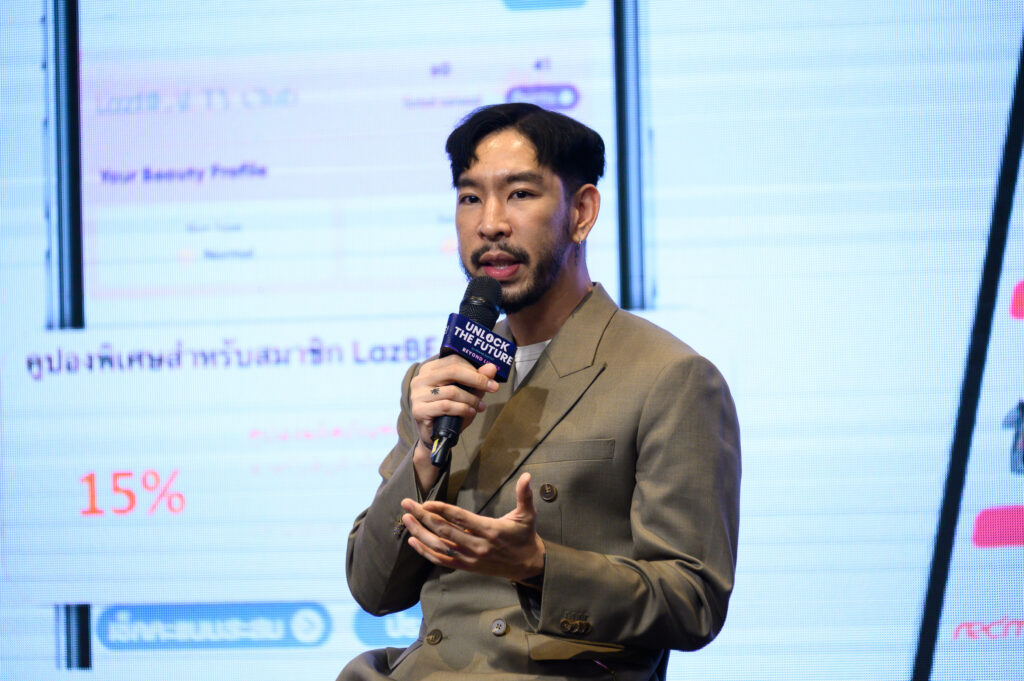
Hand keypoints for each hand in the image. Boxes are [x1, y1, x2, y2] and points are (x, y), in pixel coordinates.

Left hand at [400, 472, 545, 581]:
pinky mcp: (467, 567)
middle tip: (406, 504)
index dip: (441, 510)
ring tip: (406, 520)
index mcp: (490, 530)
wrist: (528, 566)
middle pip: (444, 531)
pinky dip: (426, 552)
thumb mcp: (528, 515)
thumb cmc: (525, 537)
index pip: (460, 519)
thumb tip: (527, 476)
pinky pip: (442, 560)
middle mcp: (477, 546)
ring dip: (420, 533)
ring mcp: (470, 558)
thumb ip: (524, 495)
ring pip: (439, 546)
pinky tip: (413, 541)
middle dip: (423, 517)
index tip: (426, 502)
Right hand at [409, 357, 498, 490]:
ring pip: (452, 391)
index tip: (491, 379)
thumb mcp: (467, 394)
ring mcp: (417, 394)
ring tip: (480, 406)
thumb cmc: (451, 413)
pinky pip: (446, 406)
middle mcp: (420, 379)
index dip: (475, 369)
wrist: (436, 438)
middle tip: (493, 388)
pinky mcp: (418, 410)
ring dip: (471, 399)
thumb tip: (491, 368)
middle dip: (477, 380)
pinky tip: (470, 413)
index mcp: (430, 369)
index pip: (454, 360)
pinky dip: (462, 409)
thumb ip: (477, 381)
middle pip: (453, 371)